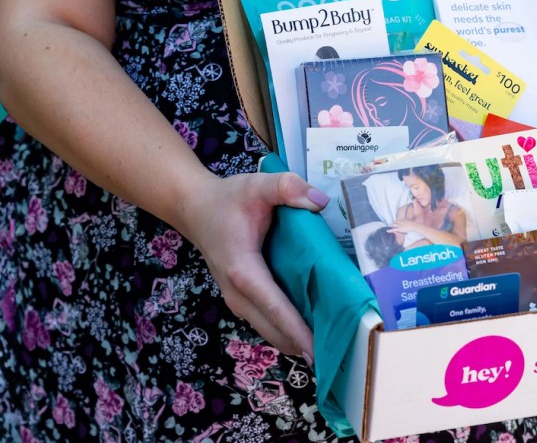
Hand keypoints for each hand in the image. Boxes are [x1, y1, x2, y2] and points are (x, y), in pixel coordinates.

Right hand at [177, 171, 328, 358]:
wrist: (195, 208)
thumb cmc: (228, 199)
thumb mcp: (258, 185)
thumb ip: (287, 188)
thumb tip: (320, 201)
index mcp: (243, 271)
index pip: (276, 308)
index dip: (299, 331)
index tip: (319, 352)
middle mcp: (238, 294)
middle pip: (275, 330)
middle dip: (304, 344)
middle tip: (340, 351)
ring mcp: (238, 301)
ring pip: (270, 331)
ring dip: (297, 341)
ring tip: (331, 347)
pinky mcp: (242, 301)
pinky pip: (267, 323)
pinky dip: (288, 331)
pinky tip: (313, 331)